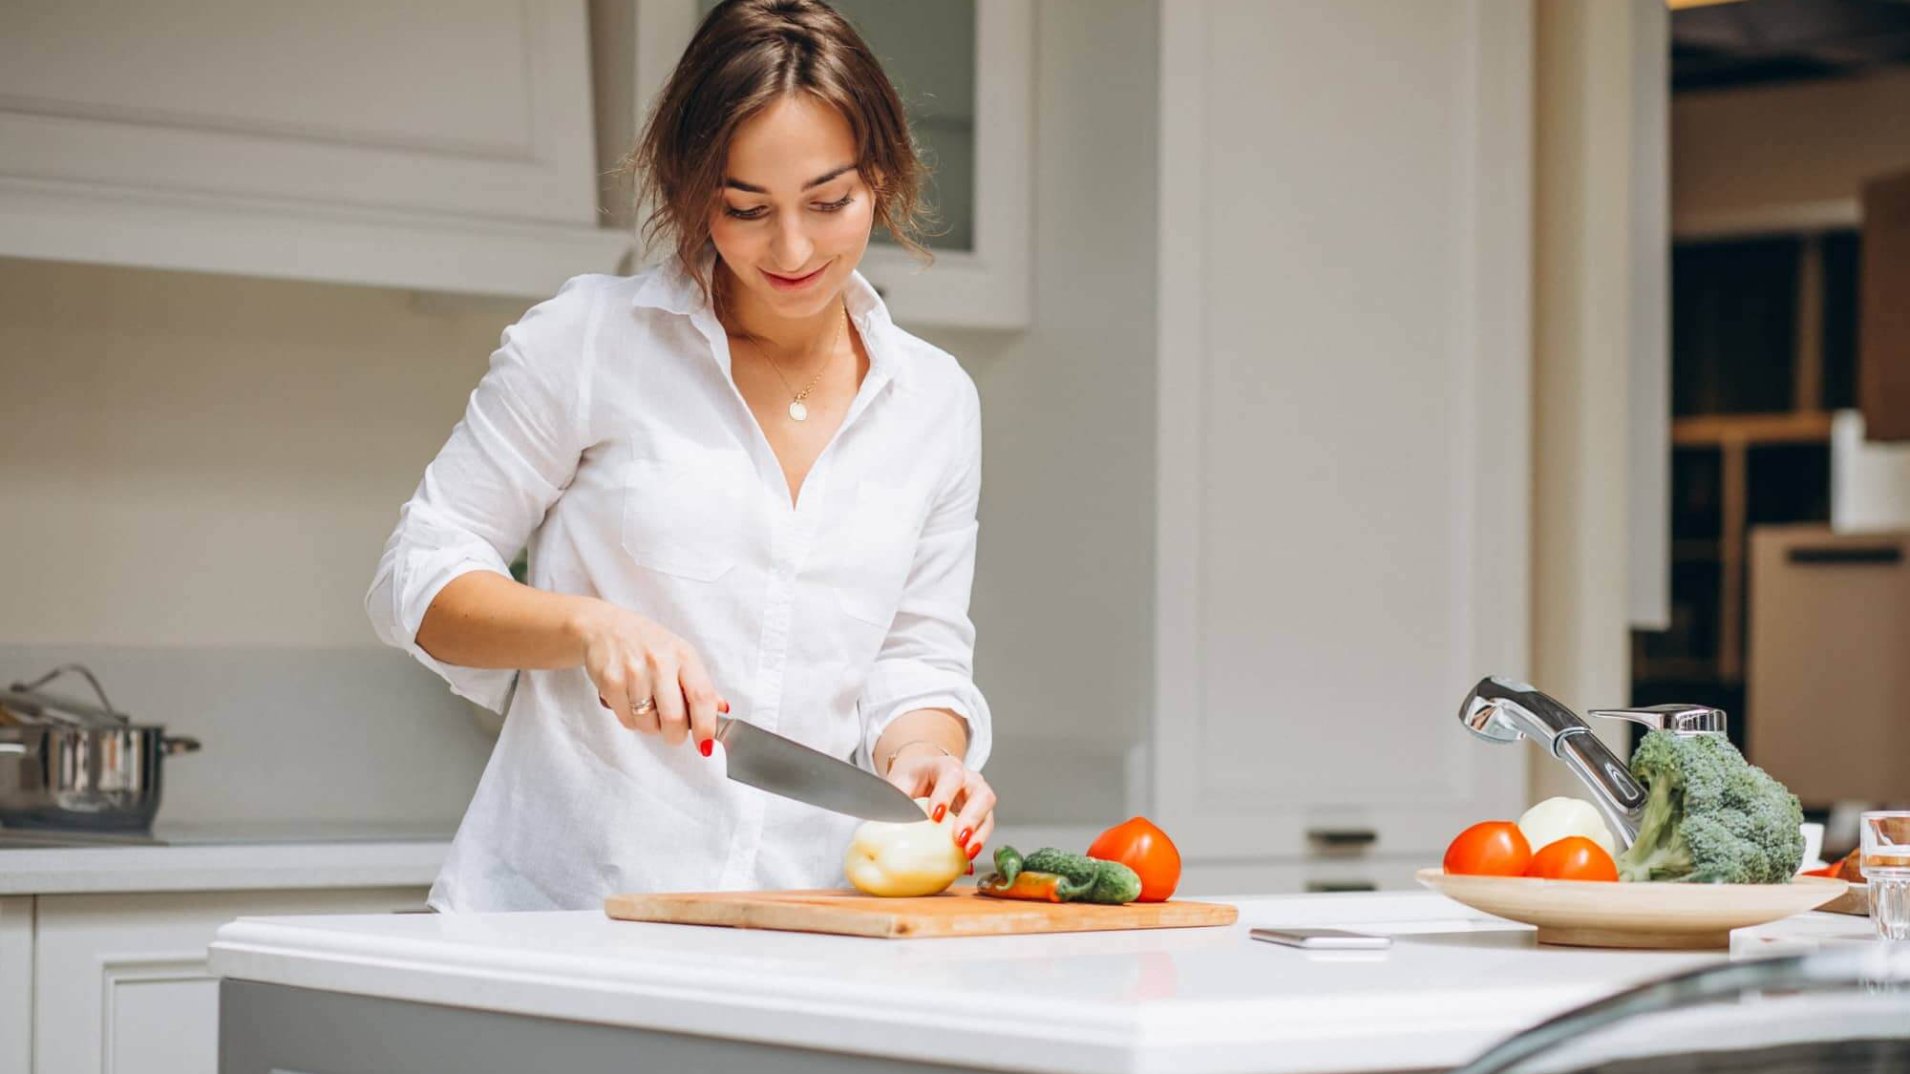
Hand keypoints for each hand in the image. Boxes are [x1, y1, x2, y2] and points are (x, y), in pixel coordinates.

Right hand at [570, 599, 725, 751]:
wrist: (603, 627)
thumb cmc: (646, 643)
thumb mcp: (679, 655)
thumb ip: (700, 685)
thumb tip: (721, 710)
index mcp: (684, 656)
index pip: (702, 696)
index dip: (706, 726)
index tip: (705, 745)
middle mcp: (660, 661)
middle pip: (674, 718)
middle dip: (675, 735)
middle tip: (674, 732)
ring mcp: (634, 671)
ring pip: (648, 724)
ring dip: (651, 727)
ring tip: (648, 709)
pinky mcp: (611, 681)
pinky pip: (626, 720)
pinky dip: (632, 720)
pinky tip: (631, 702)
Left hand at [885, 744, 995, 868]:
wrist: (923, 774)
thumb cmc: (911, 779)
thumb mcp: (899, 783)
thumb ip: (894, 801)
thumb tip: (880, 827)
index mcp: (946, 766)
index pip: (952, 774)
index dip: (946, 794)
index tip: (935, 815)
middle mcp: (969, 779)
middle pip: (981, 793)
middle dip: (972, 817)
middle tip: (959, 838)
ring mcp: (978, 796)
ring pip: (989, 812)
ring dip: (980, 834)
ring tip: (968, 853)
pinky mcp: (981, 814)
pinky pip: (985, 829)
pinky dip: (977, 844)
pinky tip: (966, 862)